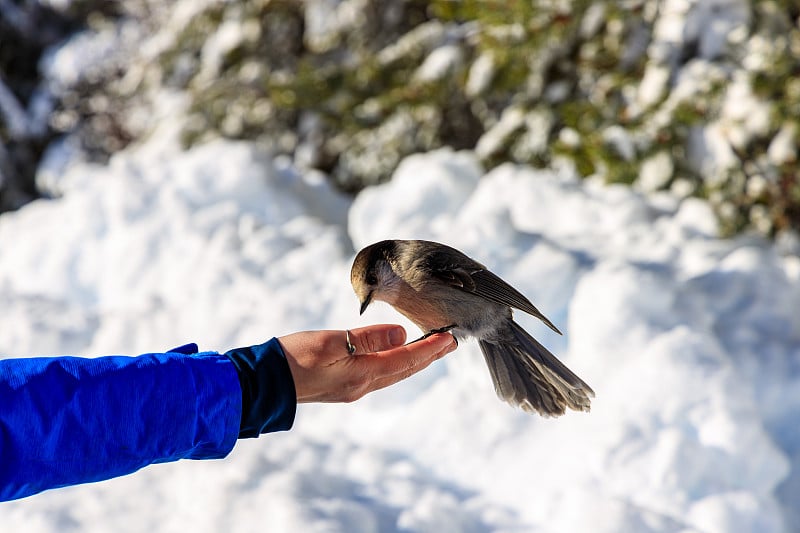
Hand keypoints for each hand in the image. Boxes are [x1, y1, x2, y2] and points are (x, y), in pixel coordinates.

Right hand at [278, 324, 456, 402]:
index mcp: (362, 375)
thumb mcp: (330, 343)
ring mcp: (351, 389)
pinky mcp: (341, 386)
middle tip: (451, 342)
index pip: (405, 359)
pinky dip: (395, 364)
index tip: (450, 337)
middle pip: (404, 369)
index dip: (429, 348)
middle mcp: (361, 386)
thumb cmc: (292, 359)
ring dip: (414, 360)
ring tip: (431, 349)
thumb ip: (367, 339)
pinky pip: (379, 374)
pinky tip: (395, 358)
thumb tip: (402, 334)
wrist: (262, 384)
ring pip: (392, 373)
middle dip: (429, 355)